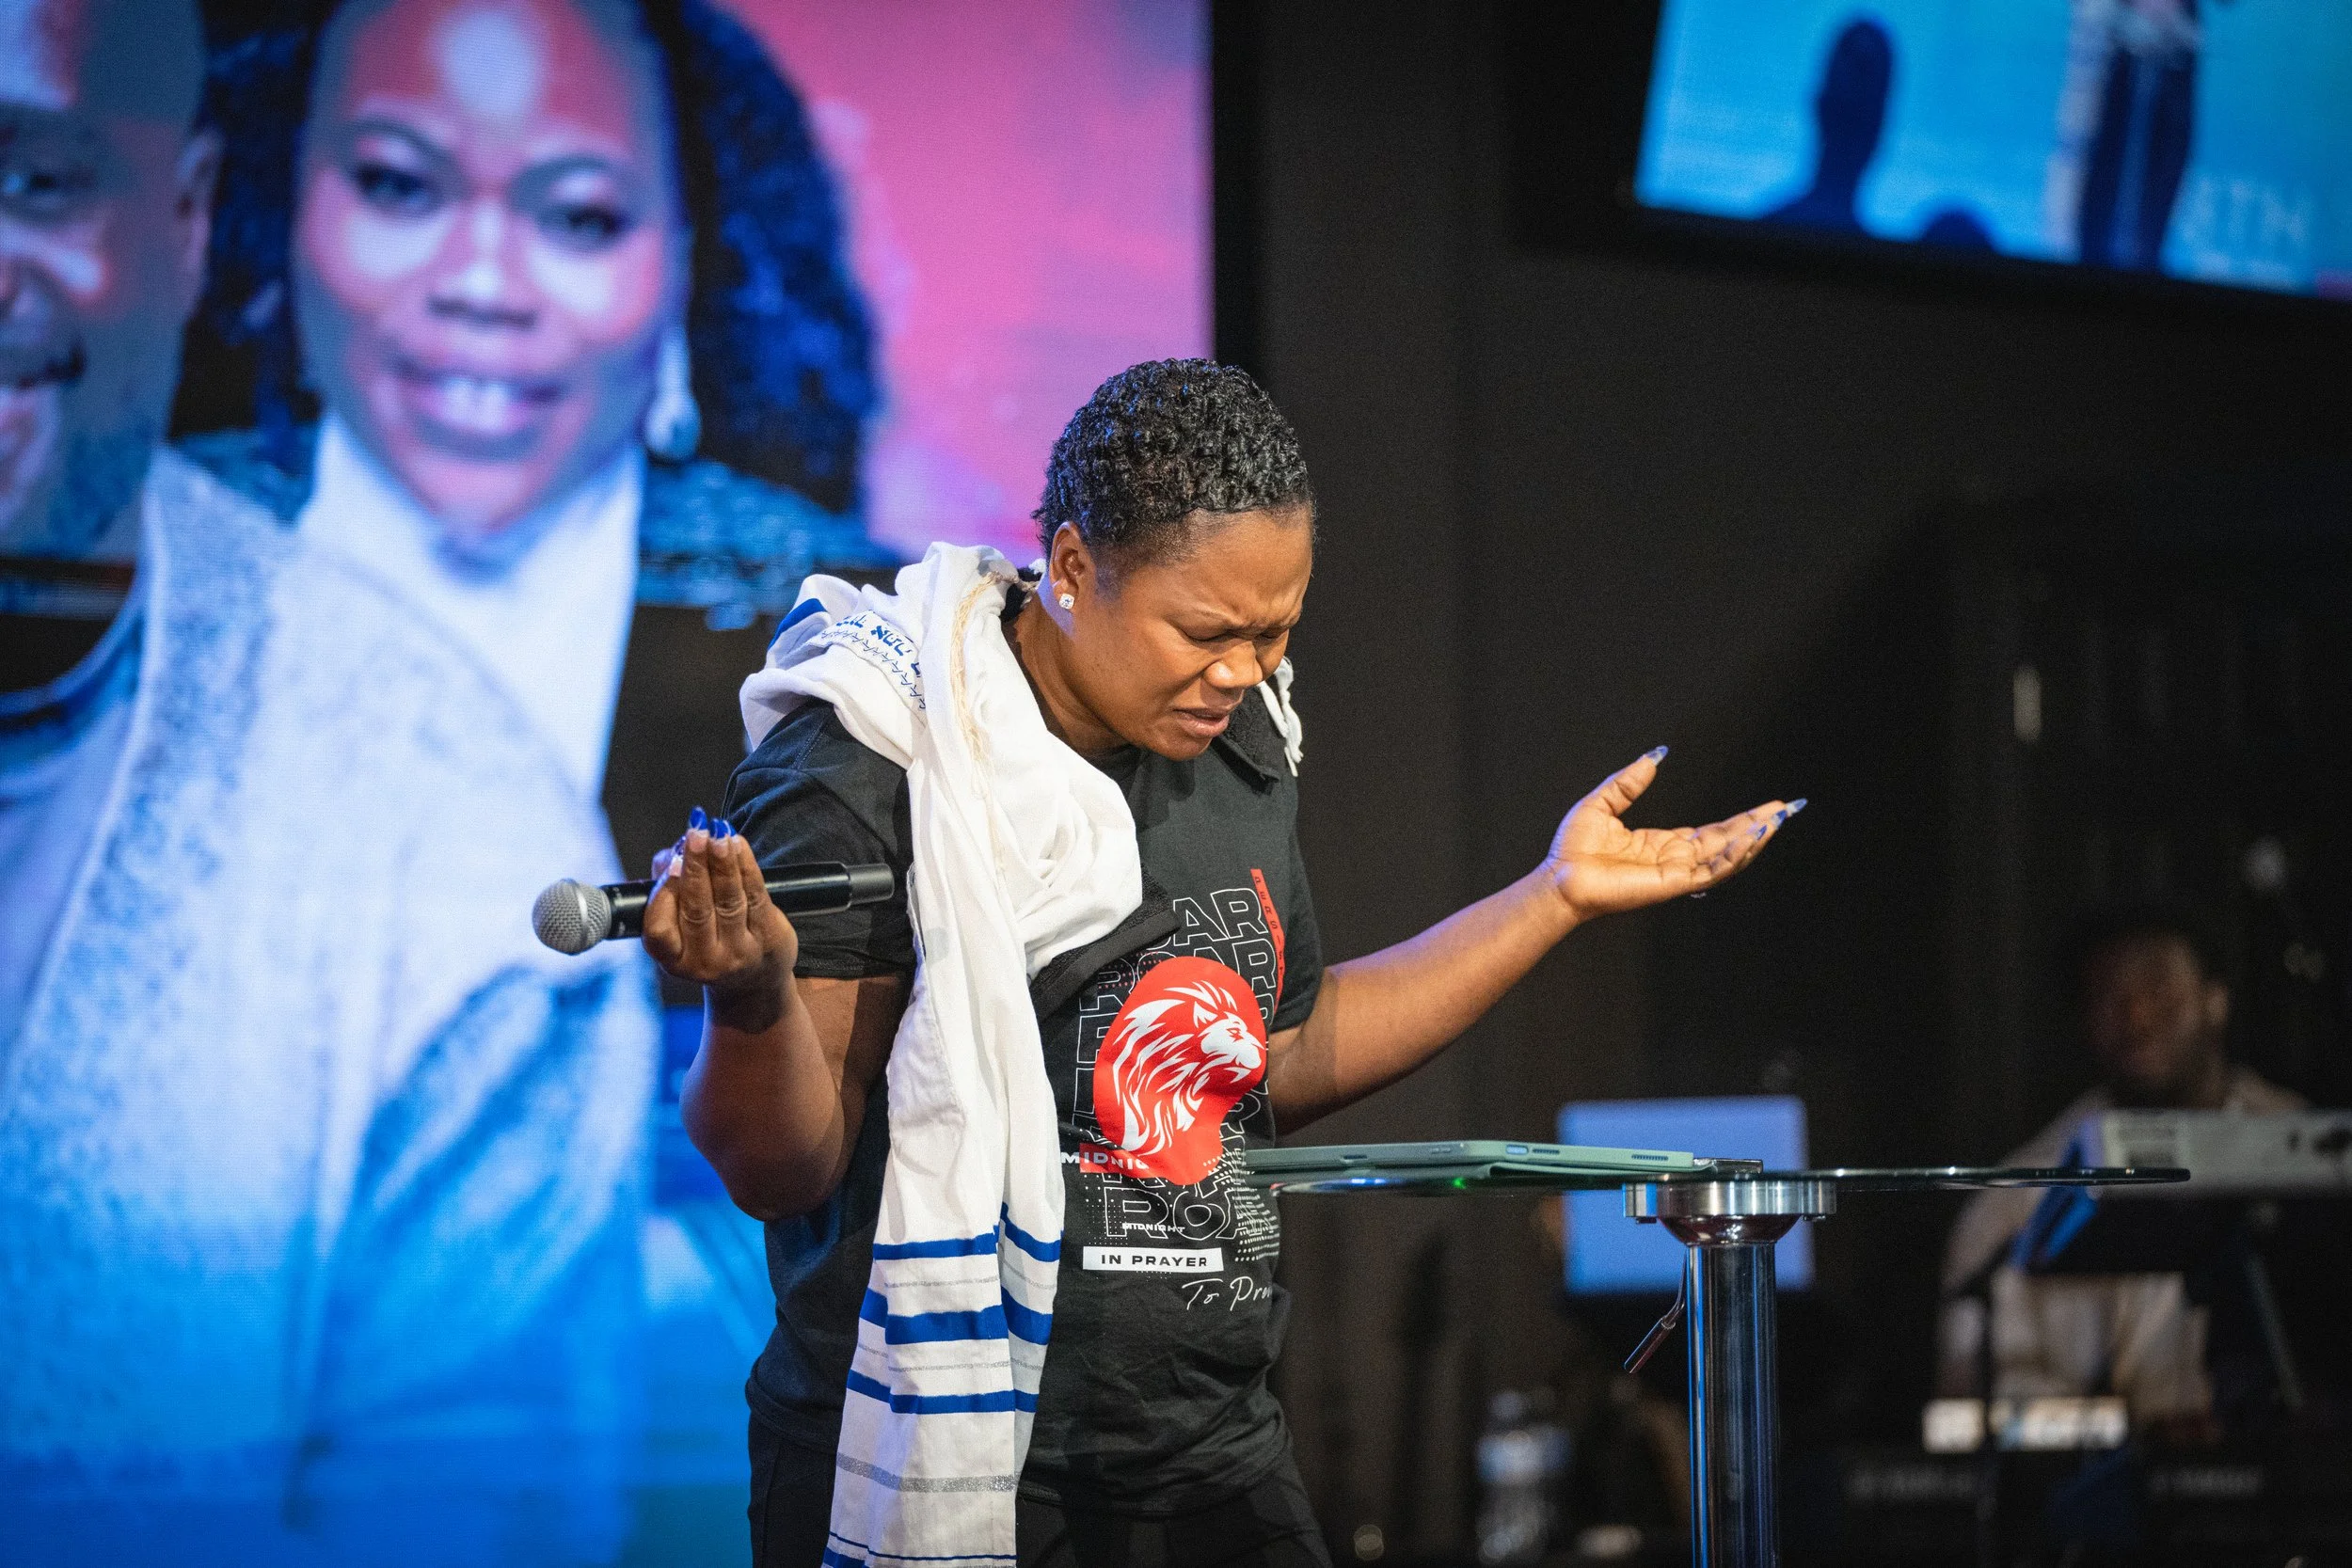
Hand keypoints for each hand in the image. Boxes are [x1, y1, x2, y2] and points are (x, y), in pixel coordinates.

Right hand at [643, 811, 798, 1026]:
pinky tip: (739, 845)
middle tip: (696, 832)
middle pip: (697, 909)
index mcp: (673, 959)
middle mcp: (705, 961)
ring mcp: (739, 954)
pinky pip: (756, 897)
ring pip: (728, 900)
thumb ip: (669, 887)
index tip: (672, 862)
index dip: (664, 894)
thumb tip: (672, 852)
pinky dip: (746, 867)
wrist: (754, 980)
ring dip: (723, 862)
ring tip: (719, 833)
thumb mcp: (681, 924)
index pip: (659, 929)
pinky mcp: (769, 941)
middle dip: (695, 866)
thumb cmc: (709, 938)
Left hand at [1542, 747, 1800, 925]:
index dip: (1741, 820)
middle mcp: (1675, 860)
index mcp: (1662, 844)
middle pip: (1728, 842)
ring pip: (1727, 857)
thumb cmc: (1572, 850)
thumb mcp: (1603, 803)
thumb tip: (1656, 756)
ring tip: (1777, 820)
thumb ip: (1630, 782)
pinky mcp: (1672, 883)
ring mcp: (1676, 874)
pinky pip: (1712, 870)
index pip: (1712, 832)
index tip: (1769, 807)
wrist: (1559, 878)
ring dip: (1753, 839)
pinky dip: (1734, 854)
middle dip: (1759, 826)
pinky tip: (1752, 837)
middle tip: (1789, 809)